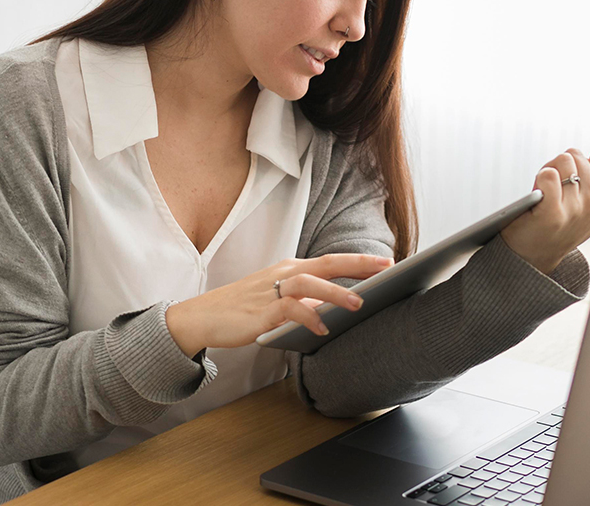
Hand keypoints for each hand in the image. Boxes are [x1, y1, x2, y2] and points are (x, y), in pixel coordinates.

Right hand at [165, 254, 394, 356]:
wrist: (203, 317)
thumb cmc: (243, 309)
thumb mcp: (280, 303)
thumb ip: (306, 303)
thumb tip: (332, 307)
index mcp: (290, 270)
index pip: (330, 261)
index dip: (358, 261)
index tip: (386, 262)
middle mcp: (284, 275)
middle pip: (326, 263)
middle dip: (358, 265)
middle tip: (386, 269)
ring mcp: (272, 291)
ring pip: (309, 283)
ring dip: (336, 293)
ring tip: (359, 304)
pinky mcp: (261, 311)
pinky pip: (288, 310)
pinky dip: (307, 317)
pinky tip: (321, 328)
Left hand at [499, 146, 589, 274]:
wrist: (533, 255)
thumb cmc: (557, 223)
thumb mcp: (583, 202)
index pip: (586, 159)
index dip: (568, 169)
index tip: (562, 188)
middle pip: (573, 157)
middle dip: (557, 167)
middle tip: (549, 189)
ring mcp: (576, 211)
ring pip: (562, 162)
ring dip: (546, 172)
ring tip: (542, 193)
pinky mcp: (554, 214)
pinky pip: (549, 175)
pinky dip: (539, 178)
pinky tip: (538, 193)